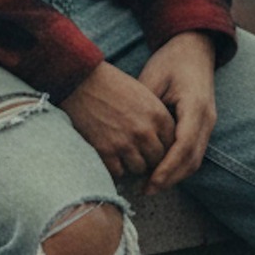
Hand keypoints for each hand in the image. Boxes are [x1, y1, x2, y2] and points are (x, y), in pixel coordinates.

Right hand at [63, 61, 175, 180]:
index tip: (155, 148)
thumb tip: (162, 142)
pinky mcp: (106, 151)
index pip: (172, 145)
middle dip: (150, 159)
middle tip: (139, 155)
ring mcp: (125, 143)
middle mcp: (145, 132)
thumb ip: (156, 119)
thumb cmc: (112, 85)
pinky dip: (116, 167)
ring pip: (139, 169)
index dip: (164, 148)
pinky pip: (118, 172)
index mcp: (158, 115)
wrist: (81, 81)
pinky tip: (111, 156)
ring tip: (124, 155)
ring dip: (132, 164)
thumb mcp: (143, 95)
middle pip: (157, 160)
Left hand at [135, 32, 215, 193]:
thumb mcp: (152, 79)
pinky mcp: (205, 125)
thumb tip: (128, 137)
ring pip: (196, 160)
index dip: (166, 168)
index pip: (183, 146)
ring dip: (175, 176)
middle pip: (192, 160)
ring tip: (150, 185)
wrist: (194, 47)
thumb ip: (144, 108)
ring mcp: (209, 122)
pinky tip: (160, 171)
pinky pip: (195, 152)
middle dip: (170, 178)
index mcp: (195, 105)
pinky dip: (179, 166)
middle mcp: (207, 118)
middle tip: (146, 190)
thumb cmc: (171, 60)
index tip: (148, 182)